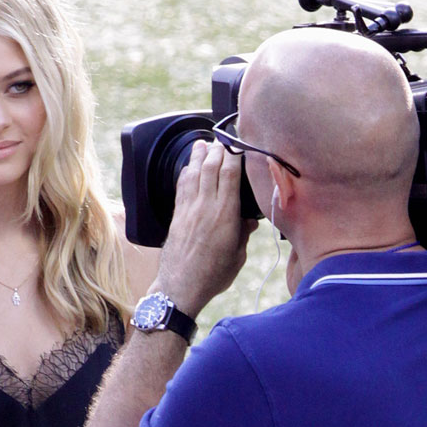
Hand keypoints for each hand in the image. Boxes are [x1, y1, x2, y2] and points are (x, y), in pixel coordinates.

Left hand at [155, 139, 256, 316]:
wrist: (180, 288)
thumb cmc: (211, 276)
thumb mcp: (237, 257)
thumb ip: (244, 234)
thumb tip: (249, 220)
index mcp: (226, 215)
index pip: (230, 174)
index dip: (234, 154)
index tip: (239, 143)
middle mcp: (206, 207)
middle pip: (211, 167)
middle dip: (217, 149)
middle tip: (222, 138)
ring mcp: (189, 210)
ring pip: (194, 174)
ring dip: (199, 156)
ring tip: (203, 143)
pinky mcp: (177, 216)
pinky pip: (182, 187)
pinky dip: (186, 173)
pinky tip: (188, 167)